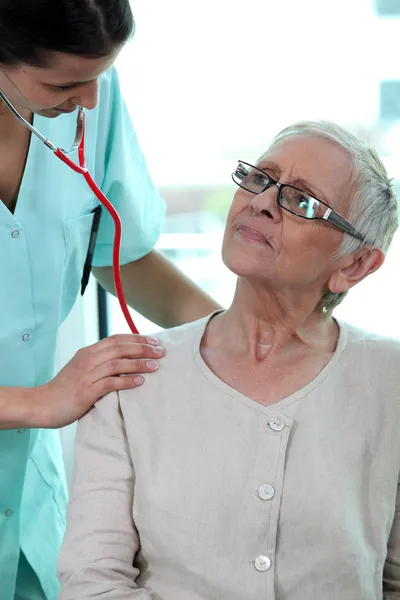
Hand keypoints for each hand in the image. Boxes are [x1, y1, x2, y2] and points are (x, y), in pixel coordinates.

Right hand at [35, 334, 163, 427]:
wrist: (42, 404)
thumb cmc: (64, 390)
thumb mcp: (81, 369)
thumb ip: (99, 363)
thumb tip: (123, 361)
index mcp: (88, 352)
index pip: (116, 339)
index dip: (136, 339)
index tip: (153, 342)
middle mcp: (88, 360)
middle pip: (121, 348)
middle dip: (143, 349)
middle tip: (161, 352)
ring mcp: (87, 375)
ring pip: (118, 364)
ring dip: (139, 363)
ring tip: (156, 365)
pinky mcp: (87, 391)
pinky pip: (111, 383)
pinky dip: (127, 381)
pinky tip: (140, 381)